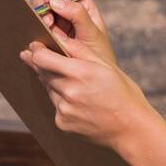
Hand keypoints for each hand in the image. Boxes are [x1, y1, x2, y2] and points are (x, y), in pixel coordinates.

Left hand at [19, 7, 149, 149]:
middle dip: (45, 65)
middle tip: (49, 60)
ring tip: (76, 85)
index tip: (35, 46)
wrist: (130, 128)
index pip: (42, 59)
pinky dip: (62, 101)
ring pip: (49, 89)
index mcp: (81, 72)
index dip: (36, 50)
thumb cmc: (122, 92)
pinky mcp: (62, 123)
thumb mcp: (106, 65)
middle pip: (43, 73)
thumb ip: (79, 50)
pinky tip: (79, 102)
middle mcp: (69, 92)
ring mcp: (64, 110)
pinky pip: (56, 106)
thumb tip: (57, 37)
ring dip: (55, 83)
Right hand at [31, 0, 116, 66]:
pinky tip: (36, 40)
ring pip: (36, 10)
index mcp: (79, 2)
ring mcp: (53, 23)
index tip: (50, 1)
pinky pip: (33, 27)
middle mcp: (64, 9)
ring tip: (45, 32)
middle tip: (47, 22)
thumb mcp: (92, 35)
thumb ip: (78, 15)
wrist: (94, 80)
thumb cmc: (99, 56)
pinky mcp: (44, 37)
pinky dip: (31, 30)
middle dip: (42, 4)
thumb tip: (55, 1)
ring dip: (36, 18)